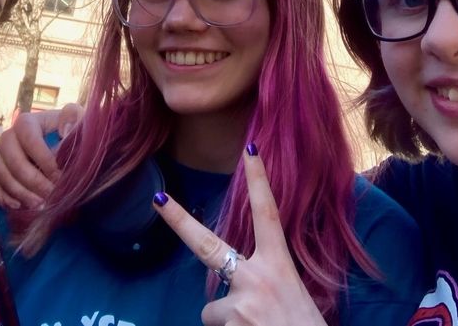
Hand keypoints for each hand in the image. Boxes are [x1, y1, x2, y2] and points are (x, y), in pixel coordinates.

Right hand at [0, 103, 81, 208]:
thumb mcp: (75, 120)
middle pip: (14, 161)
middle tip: (51, 195)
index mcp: (26, 122)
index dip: (43, 158)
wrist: (57, 144)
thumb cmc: (67, 132)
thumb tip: (66, 130)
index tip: (59, 175)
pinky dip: (6, 199)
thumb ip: (74, 119)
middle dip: (33, 181)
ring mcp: (0, 156)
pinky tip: (21, 207)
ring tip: (40, 205)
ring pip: (3, 176)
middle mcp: (8, 137)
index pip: (29, 138)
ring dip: (21, 193)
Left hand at [153, 146, 326, 325]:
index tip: (249, 149)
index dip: (258, 180)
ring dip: (229, 323)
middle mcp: (256, 278)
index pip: (268, 214)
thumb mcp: (299, 301)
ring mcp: (239, 304)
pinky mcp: (229, 325)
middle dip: (179, 220)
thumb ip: (273, 288)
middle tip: (158, 200)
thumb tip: (253, 295)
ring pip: (213, 310)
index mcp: (280, 267)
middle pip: (207, 244)